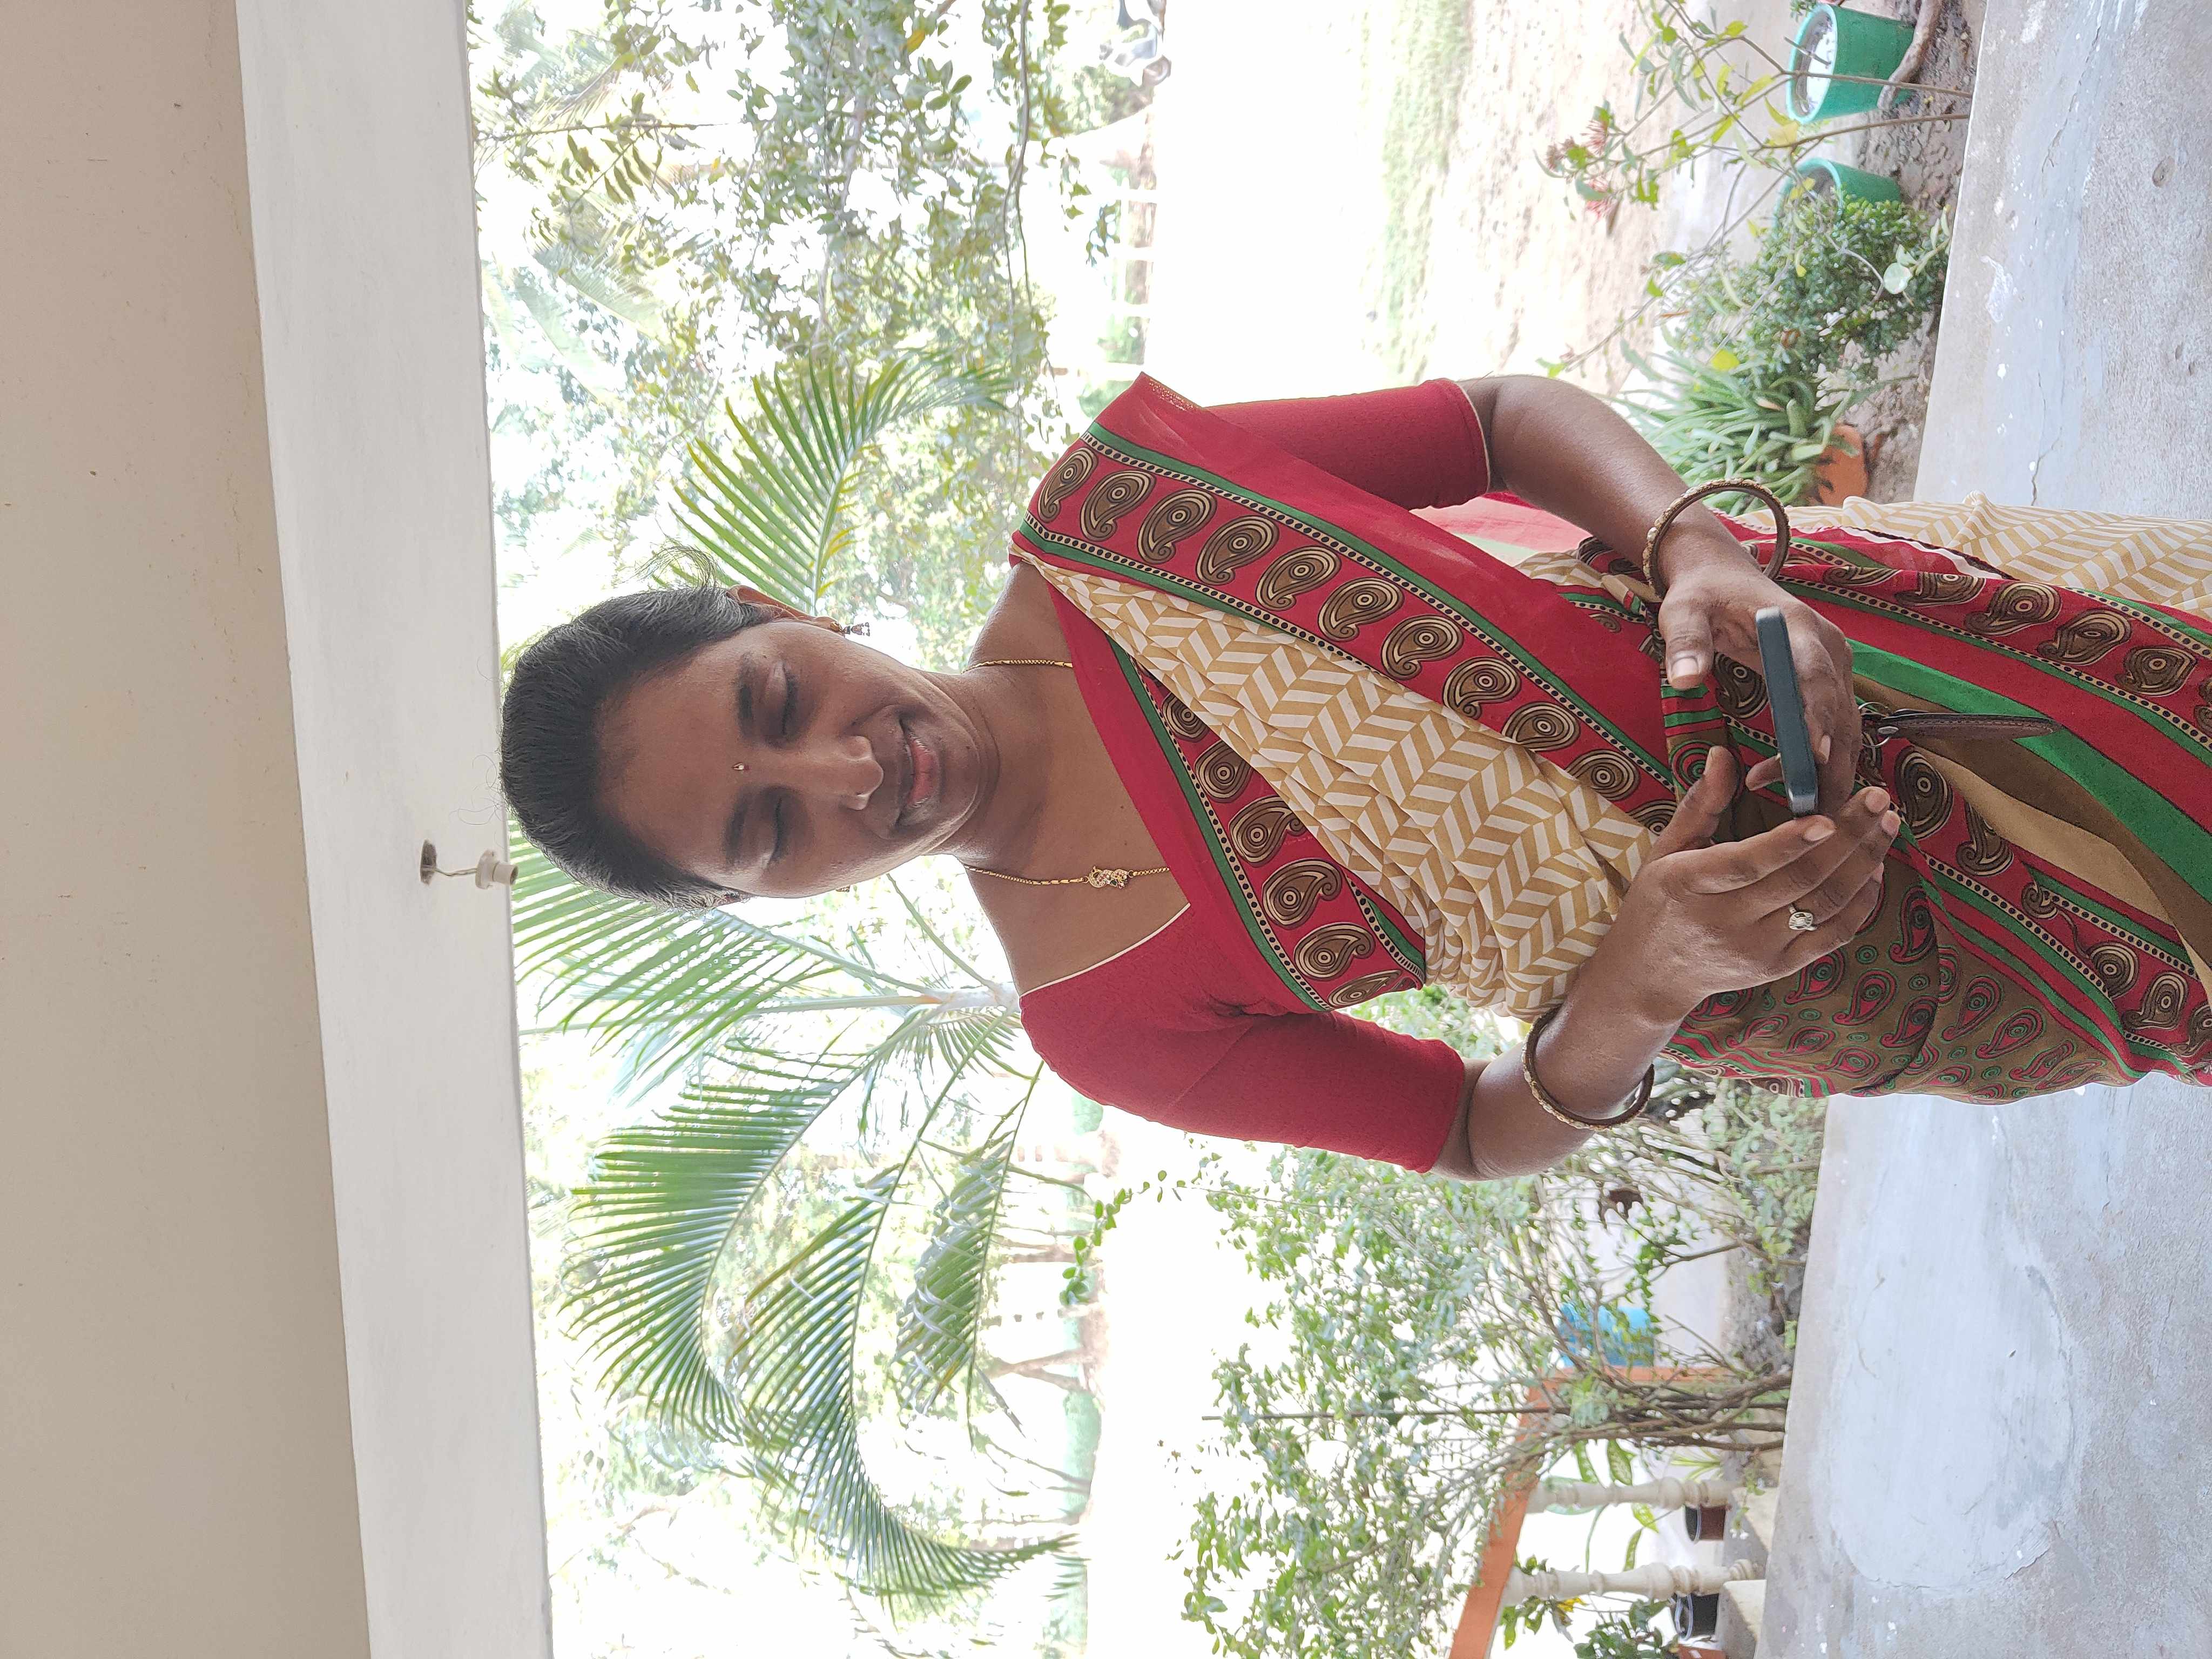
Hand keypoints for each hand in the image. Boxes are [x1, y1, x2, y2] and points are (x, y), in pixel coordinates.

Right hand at [1601, 748, 1899, 1020]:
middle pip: (1798, 879)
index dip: (1788, 842)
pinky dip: (1861, 902)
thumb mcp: (1667, 850)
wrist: (1651, 976)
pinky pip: (1833, 935)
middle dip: (1847, 836)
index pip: (1745, 864)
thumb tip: (1723, 754)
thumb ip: (1700, 803)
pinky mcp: (1780, 968)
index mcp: (1689, 885)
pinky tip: (1874, 869)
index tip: (1825, 816)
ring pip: (1824, 905)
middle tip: (1877, 796)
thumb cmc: (1659, 902)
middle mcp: (1725, 923)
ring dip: (1863, 863)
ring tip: (1886, 823)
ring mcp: (1757, 949)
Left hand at [1655, 550, 1862, 815]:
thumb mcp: (1684, 611)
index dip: (1817, 717)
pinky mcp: (1828, 682)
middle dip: (1833, 764)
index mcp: (1798, 628)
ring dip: (1829, 771)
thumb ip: (1686, 643)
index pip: (1814, 676)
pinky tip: (1783, 783)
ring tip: (1804, 814)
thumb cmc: (1703, 595)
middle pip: (1840, 712)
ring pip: (1843, 727)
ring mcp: (1834, 666)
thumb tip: (1685, 679)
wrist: (1724, 577)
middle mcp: (1828, 648)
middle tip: (1816, 813)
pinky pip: (1832, 727)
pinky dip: (1817, 760)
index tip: (1816, 757)